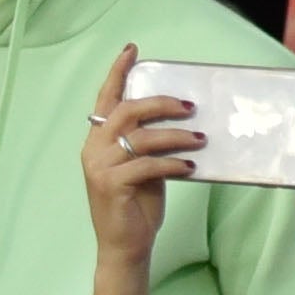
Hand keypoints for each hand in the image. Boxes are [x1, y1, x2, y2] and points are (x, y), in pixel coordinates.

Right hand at [82, 47, 195, 263]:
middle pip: (126, 111)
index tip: (132, 50)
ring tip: (200, 138)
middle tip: (190, 106)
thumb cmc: (137, 202)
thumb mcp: (144, 166)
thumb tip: (184, 119)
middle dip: (160, 103)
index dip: (118, 73)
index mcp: (99, 140)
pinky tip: (190, 167)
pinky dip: (172, 163)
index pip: (106, 100)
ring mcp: (99, 167)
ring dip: (175, 135)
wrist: (125, 244)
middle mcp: (94, 149)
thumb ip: (150, 142)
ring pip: (140, 137)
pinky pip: (146, 164)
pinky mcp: (111, 185)